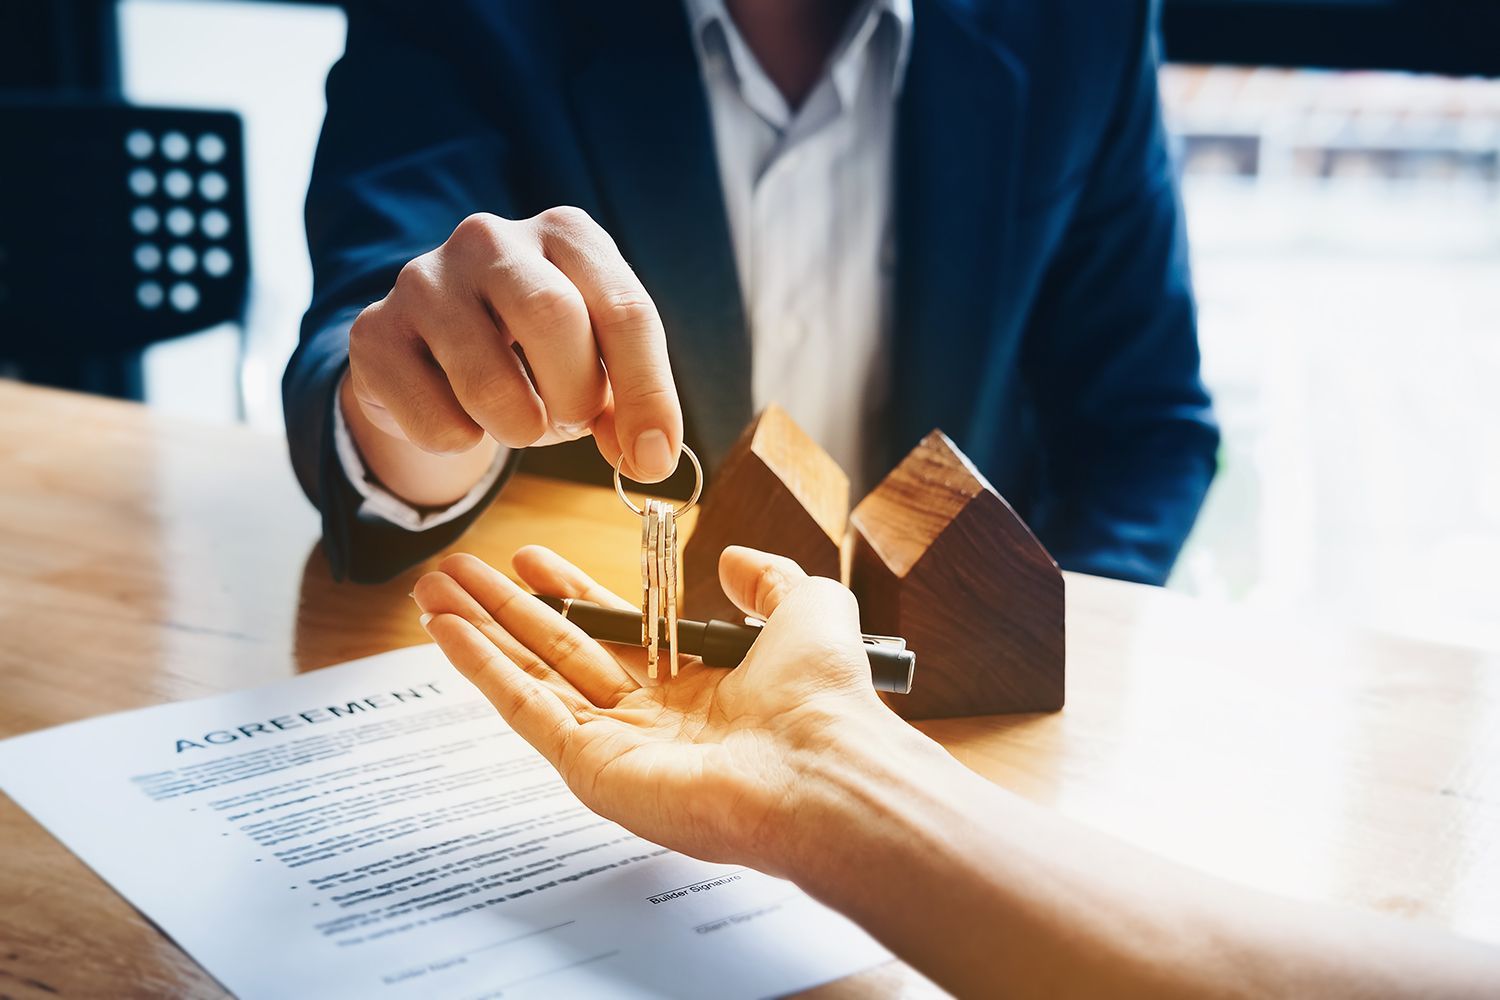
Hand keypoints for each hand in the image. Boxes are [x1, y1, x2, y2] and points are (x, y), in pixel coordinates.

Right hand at [344, 208, 682, 502]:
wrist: (432, 357)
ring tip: (519, 421)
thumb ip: (626, 407)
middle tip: (571, 424)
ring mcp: (425, 279)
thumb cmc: (533, 355)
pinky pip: (436, 419)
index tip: (653, 459)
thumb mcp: (593, 365)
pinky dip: (462, 442)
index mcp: (567, 234)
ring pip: (490, 381)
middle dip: (575, 397)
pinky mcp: (376, 332)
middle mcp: (492, 239)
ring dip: (520, 428)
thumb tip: (649, 458)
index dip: (647, 394)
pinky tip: (460, 415)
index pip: (625, 308)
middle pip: (553, 320)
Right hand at [412, 546, 907, 875]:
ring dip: (479, 632)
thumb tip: (733, 558)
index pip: (614, 630)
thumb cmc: (822, 696)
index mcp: (696, 682)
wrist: (820, 767)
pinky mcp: (591, 769)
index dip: (569, 592)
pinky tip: (447, 632)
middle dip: (505, 608)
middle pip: (559, 649)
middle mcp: (650, 716)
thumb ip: (768, 578)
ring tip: (432, 591)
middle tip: (456, 571)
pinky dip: (482, 669)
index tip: (530, 558)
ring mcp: (616, 745)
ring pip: (531, 675)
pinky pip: (525, 709)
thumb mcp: (807, 605)